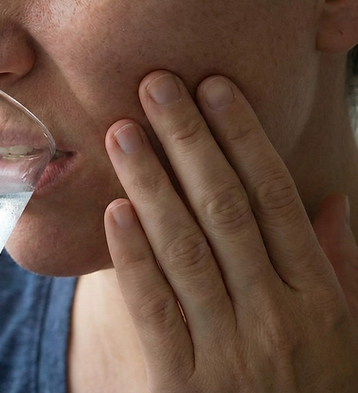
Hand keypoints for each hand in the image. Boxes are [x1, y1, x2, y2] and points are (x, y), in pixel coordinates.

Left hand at [104, 72, 357, 390]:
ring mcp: (230, 349)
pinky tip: (114, 209)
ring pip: (185, 249)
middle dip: (189, 142)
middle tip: (156, 85)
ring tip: (122, 131)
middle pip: (226, 211)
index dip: (243, 139)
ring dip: (151, 183)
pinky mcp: (182, 380)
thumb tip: (330, 200)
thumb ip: (338, 267)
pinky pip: (154, 307)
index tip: (215, 87)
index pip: (276, 199)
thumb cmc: (311, 390)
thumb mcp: (345, 335)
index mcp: (320, 298)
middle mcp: (279, 316)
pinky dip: (132, 256)